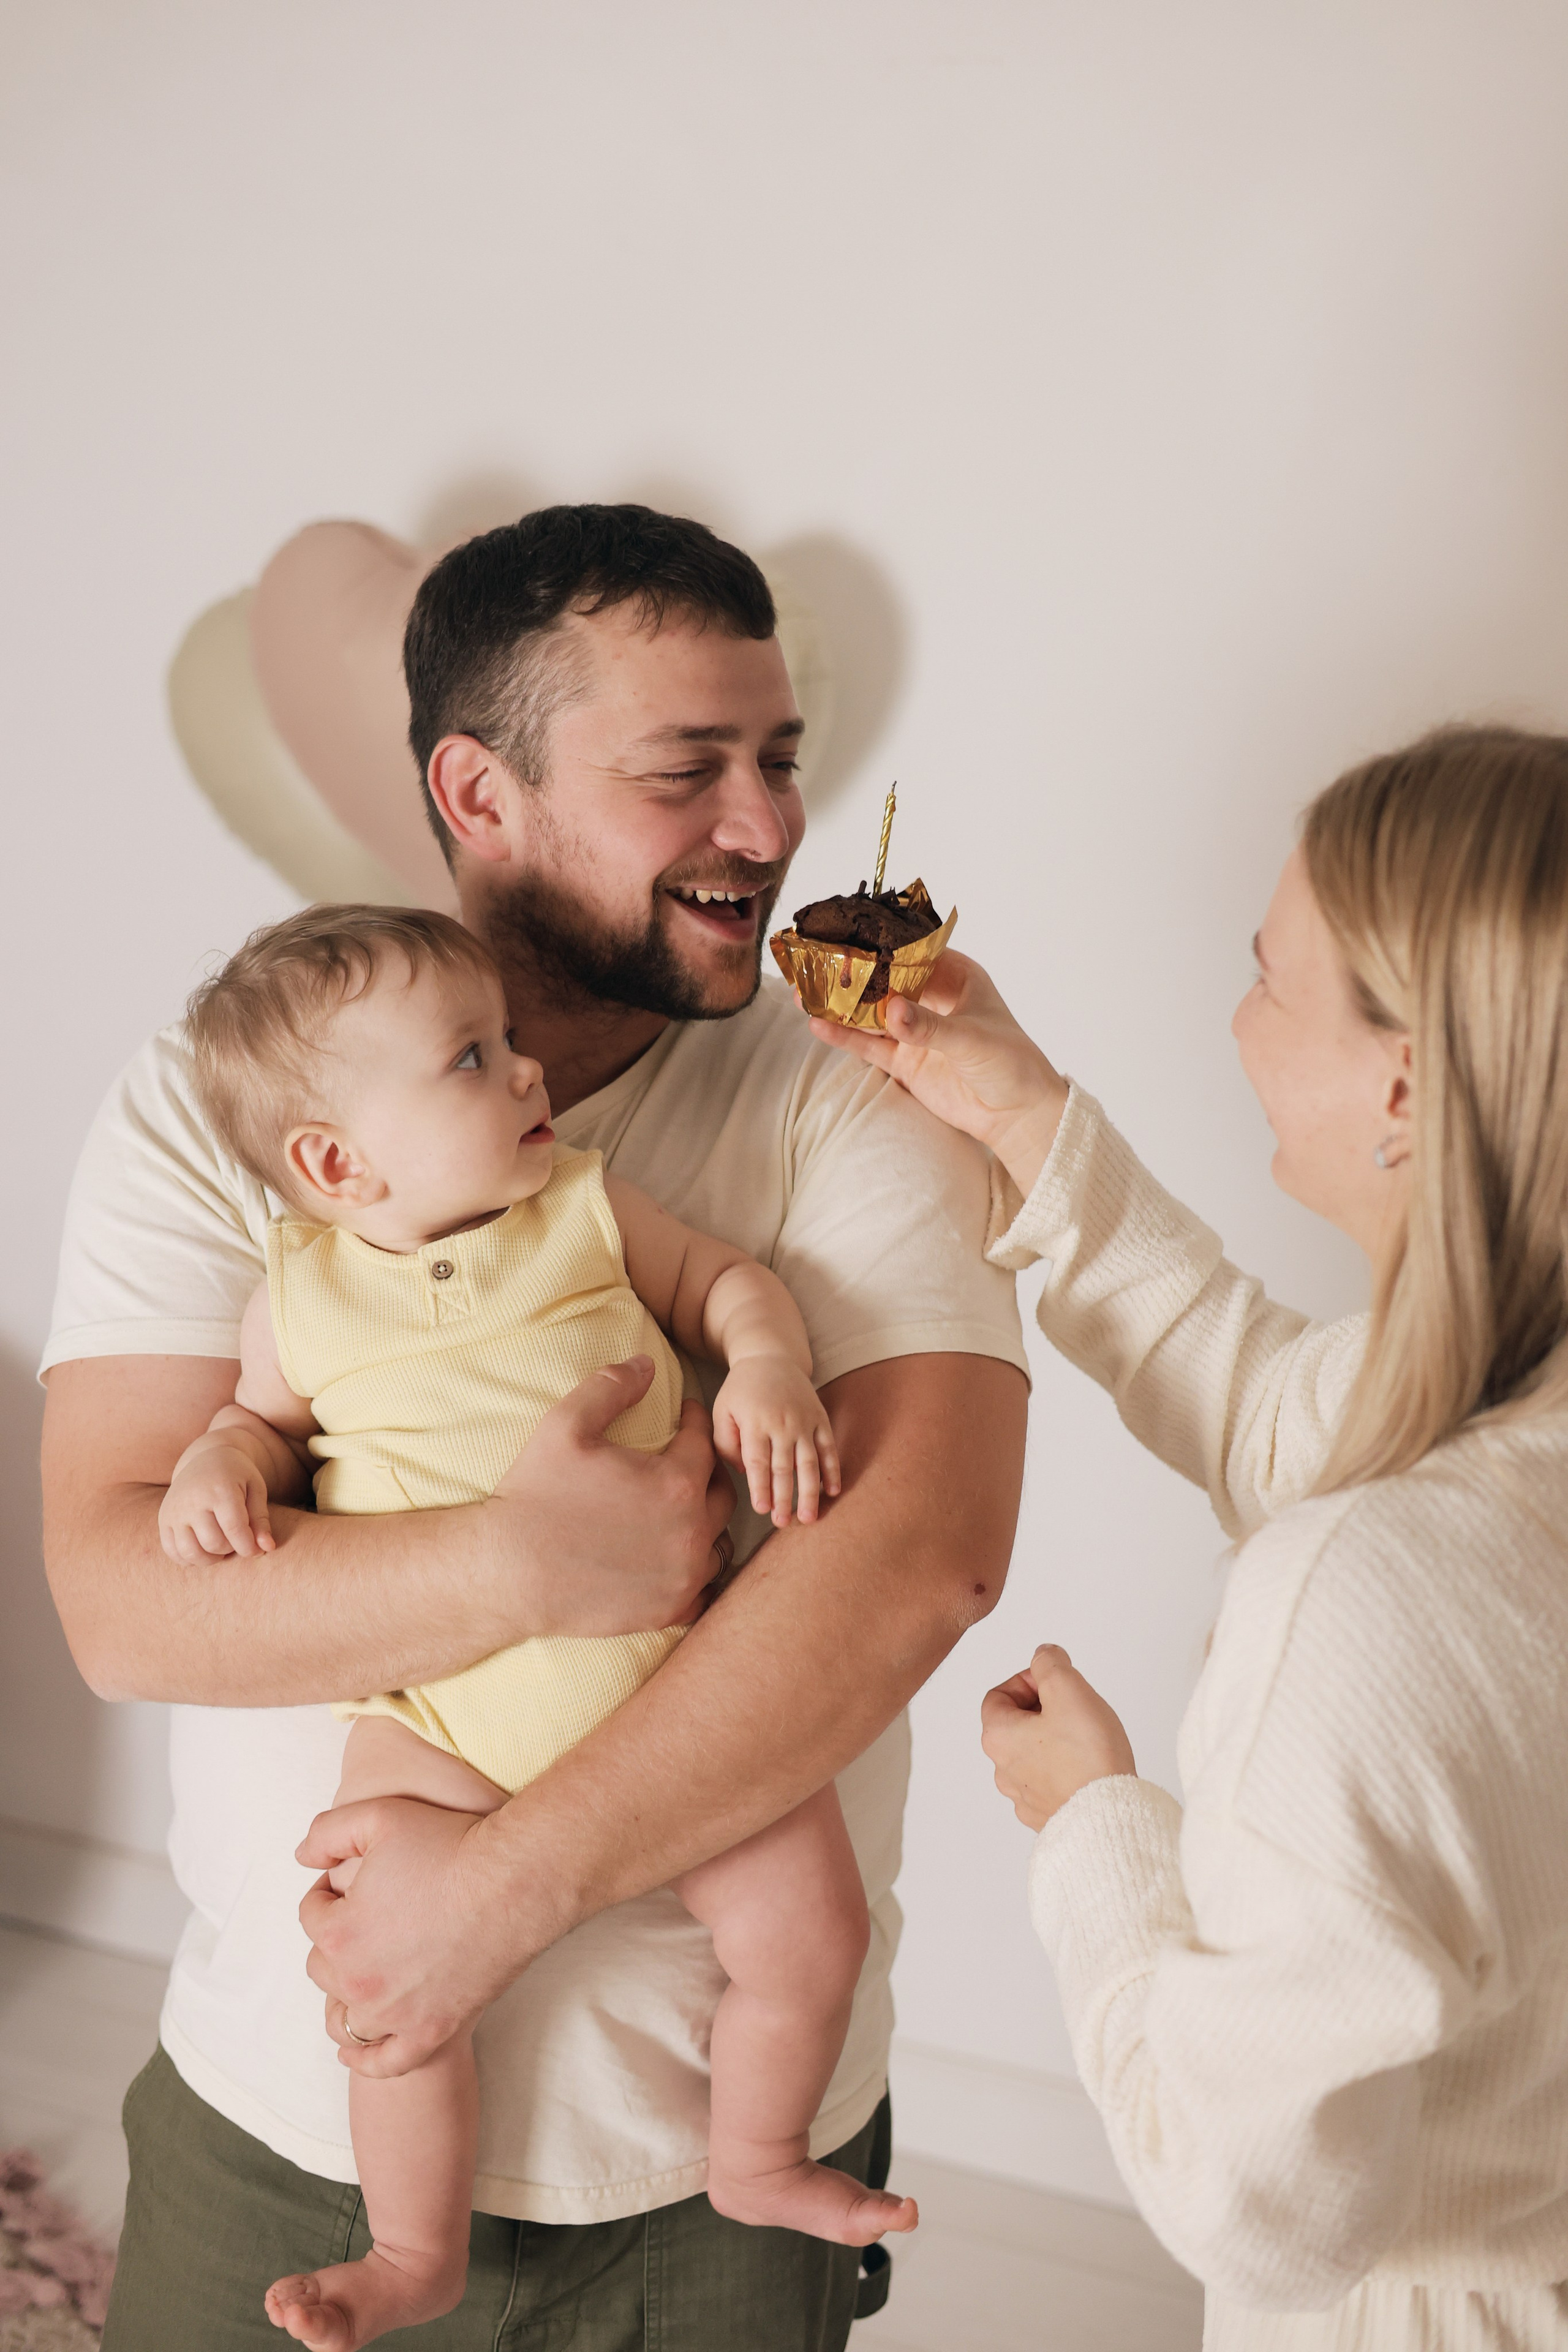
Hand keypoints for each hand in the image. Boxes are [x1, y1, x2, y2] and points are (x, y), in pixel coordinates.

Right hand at [158, 1441, 274, 1562]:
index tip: (256, 1550)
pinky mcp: (163, 1519)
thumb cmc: (236, 1476)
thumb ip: (261, 1519)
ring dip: (210, 1558)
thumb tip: (268, 1548)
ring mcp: (174, 1510)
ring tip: (221, 1545)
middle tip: (237, 1539)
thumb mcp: (255, 1489)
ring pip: (190, 1552)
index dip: (248, 1547)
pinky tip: (203, 1548)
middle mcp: (192, 1500)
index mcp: (219, 1488)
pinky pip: (172, 1551)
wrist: (205, 1457)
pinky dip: (189, 1558)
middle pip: (213, 1543)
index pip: (234, 1529)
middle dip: (231, 1549)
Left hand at [298, 1796, 522, 2074]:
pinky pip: (384, 2063)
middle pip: (323, 1967)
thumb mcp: (378, 1816)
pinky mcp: (430, 2032)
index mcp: (340, 1932)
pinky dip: (365, 2061)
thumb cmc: (450, 1845)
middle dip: (337, 1941)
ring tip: (368, 1971)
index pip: (312, 1915)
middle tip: (371, 1918)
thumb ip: (327, 1832)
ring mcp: (395, 2014)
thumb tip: (302, 1857)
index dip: (329, 1893)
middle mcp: (359, 1981)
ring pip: (345, 2017)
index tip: (353, 1883)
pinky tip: (355, 2050)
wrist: (514, 1882)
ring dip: (347, 1994)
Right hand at [490, 1356, 734, 1631]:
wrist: (507, 1572)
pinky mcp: (668, 1610)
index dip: (695, 1422)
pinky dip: (697, 1571)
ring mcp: (683, 1577)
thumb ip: (611, 1386)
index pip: (704, 1443)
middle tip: (688, 1459)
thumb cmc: (535, 1494)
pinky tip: (677, 1556)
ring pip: (719, 1542)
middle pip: (724, 1493)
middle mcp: (691, 1532)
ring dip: (708, 1521)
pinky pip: (705, 1590)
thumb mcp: (565, 1425)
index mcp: (676, 1484)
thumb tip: (648, 1362)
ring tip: (686, 1507)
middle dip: (708, 1470)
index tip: (685, 1415)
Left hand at [711, 1358, 841, 1527]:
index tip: (762, 1510)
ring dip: (810, 1492)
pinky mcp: (820, 1419)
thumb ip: (726, 1442)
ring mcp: (805, 1421)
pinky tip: (832, 1492)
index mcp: (756, 1423)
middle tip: (783, 1523)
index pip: (759, 1462)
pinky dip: (832, 1470)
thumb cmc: (741, 1390)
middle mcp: (783, 1423)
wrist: (771, 1356)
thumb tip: (745, 1472)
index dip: (761, 1488)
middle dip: (785, 1498)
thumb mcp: (722, 1410)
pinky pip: (828, 1448)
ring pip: (809, 1462)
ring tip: (809, 1517)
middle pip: (785, 1467)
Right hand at [808, 952, 1070, 1198]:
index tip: (847, 934)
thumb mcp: (973, 1038)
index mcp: (957, 976)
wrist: (1018, 1116)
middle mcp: (932, 999)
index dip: (881, 943)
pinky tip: (818, 1025)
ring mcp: (916, 1030)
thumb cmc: (1012, 1064)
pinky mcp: (906, 1061)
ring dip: (841, 1005)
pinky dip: (845, 1036)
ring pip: (871, 1012)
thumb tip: (892, 1011)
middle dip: (852, 973)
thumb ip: (930, 1026)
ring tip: (805, 992)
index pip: (913, 952)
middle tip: (815, 961)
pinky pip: (870, 1045)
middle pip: (885, 980)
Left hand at [980, 1645, 1136, 1831]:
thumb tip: (1044, 1656)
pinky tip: (1088, 1766)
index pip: (998, 1695)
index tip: (1055, 1683)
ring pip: (1033, 1755)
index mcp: (998, 1737)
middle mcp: (1003, 1771)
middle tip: (1074, 1708)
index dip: (1028, 1681)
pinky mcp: (1047, 1816)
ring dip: (1054, 1740)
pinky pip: (1050, 1782)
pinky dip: (1065, 1769)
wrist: (1109, 1815)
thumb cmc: (1088, 1757)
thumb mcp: (1067, 1688)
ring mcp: (1024, 1797)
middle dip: (1044, 1709)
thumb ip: (1050, 1663)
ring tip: (1085, 1738)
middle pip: (1015, 1725)